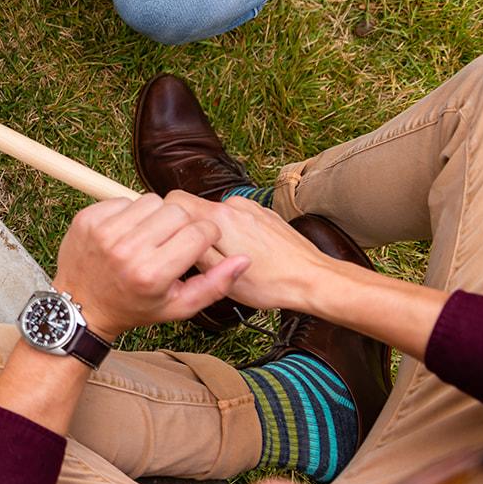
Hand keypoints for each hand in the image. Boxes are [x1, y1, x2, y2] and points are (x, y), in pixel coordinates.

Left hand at [52, 193, 246, 337]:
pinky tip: (127, 233)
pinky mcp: (87, 218)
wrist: (80, 306)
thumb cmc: (133, 307)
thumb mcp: (178, 307)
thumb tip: (244, 259)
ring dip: (157, 215)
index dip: (207, 236)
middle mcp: (126, 250)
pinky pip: (124, 199)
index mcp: (152, 274)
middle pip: (177, 212)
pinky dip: (130, 212)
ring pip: (152, 200)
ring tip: (149, 237)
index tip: (199, 243)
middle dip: (183, 223)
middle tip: (174, 240)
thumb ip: (215, 285)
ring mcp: (103, 232)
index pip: (199, 233)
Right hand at [164, 192, 338, 311]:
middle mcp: (234, 204)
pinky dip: (237, 234)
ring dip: (217, 234)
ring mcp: (252, 207)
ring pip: (218, 215)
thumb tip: (174, 235)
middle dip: (194, 232)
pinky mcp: (265, 214)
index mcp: (219, 217)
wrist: (314, 280)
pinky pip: (238, 219)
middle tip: (206, 260)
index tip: (173, 241)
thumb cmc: (269, 283)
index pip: (175, 200)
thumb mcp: (220, 275)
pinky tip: (250, 255)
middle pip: (197, 209)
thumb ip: (192, 250)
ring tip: (231, 260)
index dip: (168, 220)